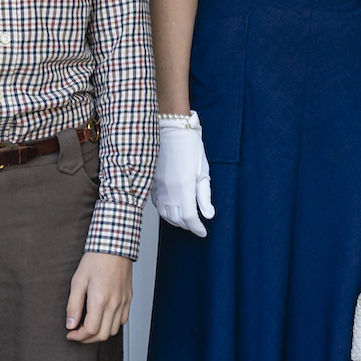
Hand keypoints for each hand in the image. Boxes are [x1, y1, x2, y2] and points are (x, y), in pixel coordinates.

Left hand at [66, 252, 133, 342]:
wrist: (115, 246)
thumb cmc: (95, 260)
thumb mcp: (77, 281)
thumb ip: (73, 305)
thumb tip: (70, 324)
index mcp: (100, 300)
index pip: (90, 330)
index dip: (78, 337)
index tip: (70, 334)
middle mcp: (114, 303)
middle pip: (103, 335)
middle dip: (87, 339)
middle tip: (77, 334)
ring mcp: (124, 301)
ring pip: (114, 330)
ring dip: (100, 333)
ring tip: (89, 327)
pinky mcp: (128, 298)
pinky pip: (122, 320)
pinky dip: (112, 325)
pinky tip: (103, 318)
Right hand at [155, 116, 213, 235]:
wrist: (170, 129)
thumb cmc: (189, 146)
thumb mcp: (203, 171)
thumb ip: (205, 195)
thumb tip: (209, 215)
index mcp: (184, 189)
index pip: (190, 219)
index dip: (197, 228)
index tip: (203, 232)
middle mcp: (169, 192)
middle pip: (177, 220)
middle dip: (188, 225)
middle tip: (196, 225)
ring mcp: (158, 188)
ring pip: (165, 214)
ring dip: (175, 220)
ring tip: (185, 220)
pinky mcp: (151, 183)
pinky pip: (156, 204)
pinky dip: (164, 211)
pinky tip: (171, 208)